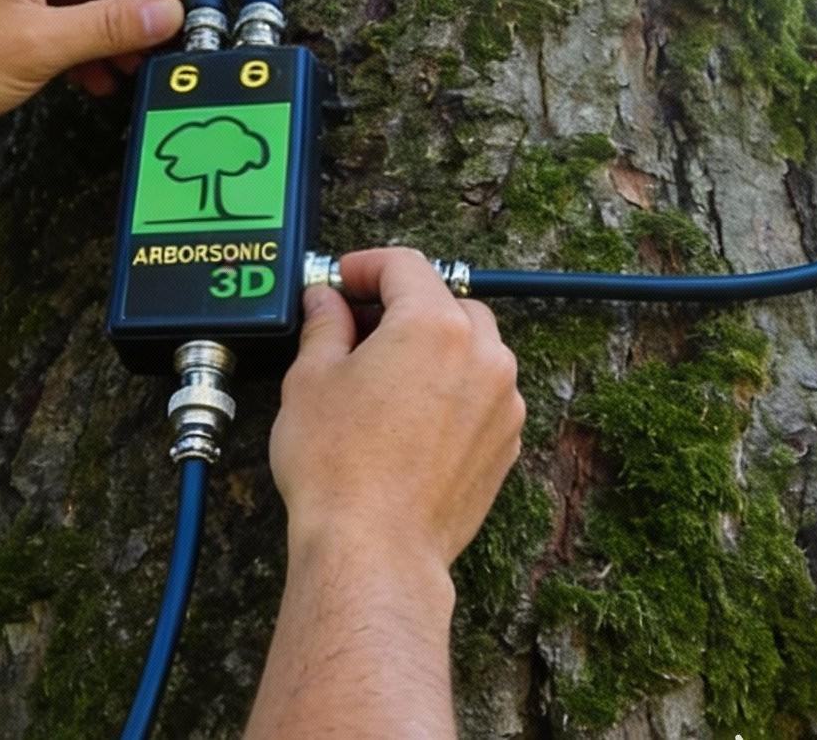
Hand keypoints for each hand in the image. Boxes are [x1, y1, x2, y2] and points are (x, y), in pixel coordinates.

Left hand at [0, 0, 187, 143]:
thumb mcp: (38, 45)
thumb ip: (108, 25)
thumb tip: (166, 12)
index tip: (189, 2)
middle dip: (134, 2)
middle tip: (170, 41)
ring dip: (108, 28)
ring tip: (137, 67)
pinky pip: (51, 12)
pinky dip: (78, 41)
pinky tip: (97, 78)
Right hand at [271, 248, 524, 567]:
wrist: (375, 549)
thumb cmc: (339, 468)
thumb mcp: (311, 380)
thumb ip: (324, 326)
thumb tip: (327, 304)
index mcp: (434, 325)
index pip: (404, 265)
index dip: (365, 266)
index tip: (342, 281)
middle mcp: (483, 356)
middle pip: (446, 303)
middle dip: (402, 308)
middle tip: (356, 329)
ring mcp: (503, 402)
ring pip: (472, 349)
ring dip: (433, 348)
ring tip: (383, 378)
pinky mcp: (505, 444)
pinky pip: (482, 395)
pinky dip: (452, 391)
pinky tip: (409, 418)